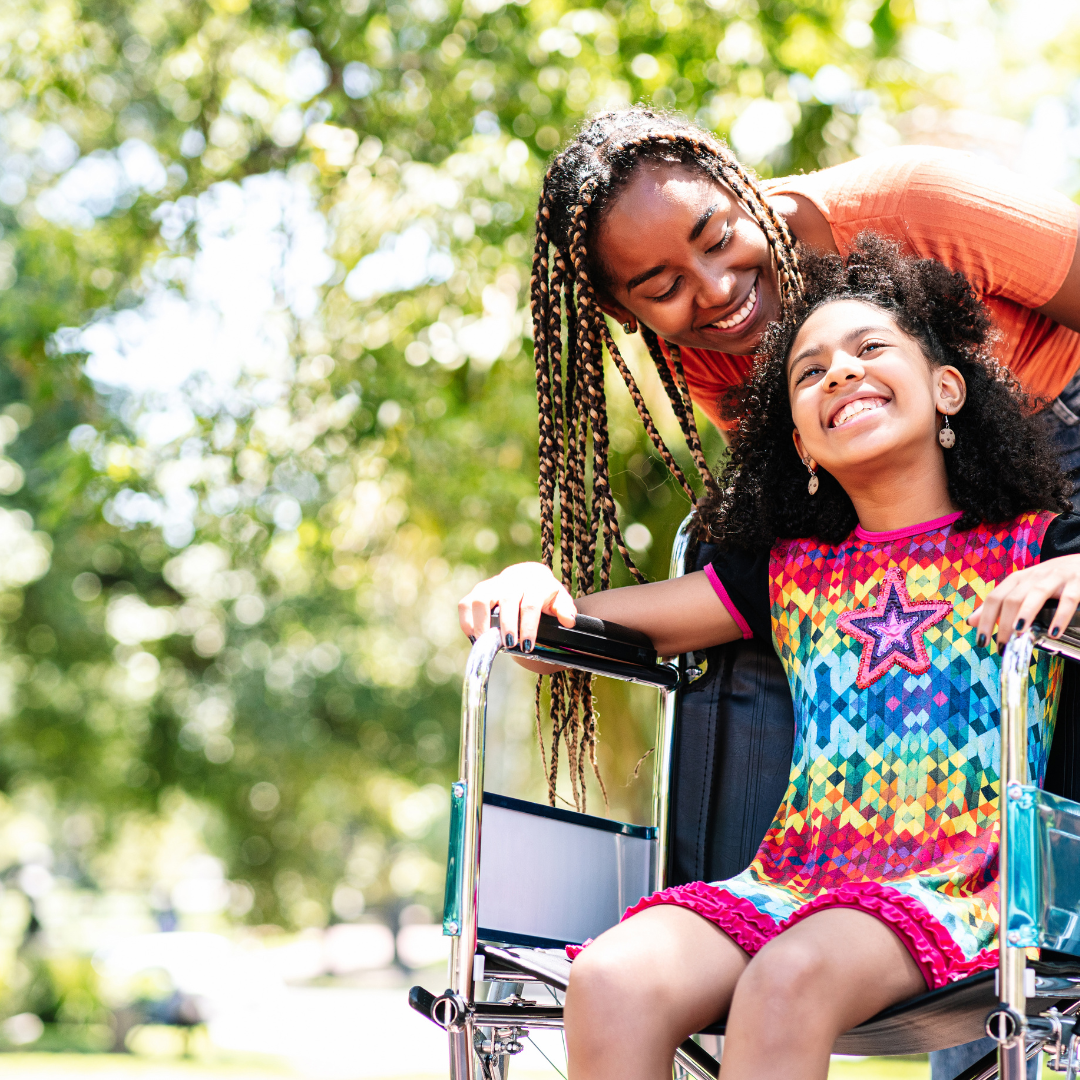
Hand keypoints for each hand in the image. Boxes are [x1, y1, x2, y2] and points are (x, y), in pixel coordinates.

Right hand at [458, 562, 577, 650]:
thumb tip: (568, 621)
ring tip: (486, 643)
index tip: (526, 647)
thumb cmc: (545, 595)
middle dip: (507, 625)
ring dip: (482, 622)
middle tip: (509, 646)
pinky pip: (466, 603)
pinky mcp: (479, 590)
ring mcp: (493, 583)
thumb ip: (565, 610)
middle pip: (507, 600)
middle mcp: (513, 579)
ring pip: (481, 598)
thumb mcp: (560, 600)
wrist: (529, 577)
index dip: (528, 626)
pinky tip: (474, 638)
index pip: (531, 604)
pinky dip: (466, 621)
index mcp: (536, 582)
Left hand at [968, 554, 1079, 646]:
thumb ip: (998, 605)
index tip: (981, 641)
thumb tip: (971, 622)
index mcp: (1017, 579)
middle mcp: (1033, 576)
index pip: (994, 598)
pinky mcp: (1076, 582)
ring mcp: (1055, 578)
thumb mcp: (1022, 588)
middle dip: (1004, 624)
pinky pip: (1068, 599)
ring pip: (1036, 594)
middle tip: (1003, 646)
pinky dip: (1061, 616)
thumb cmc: (1051, 580)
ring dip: (1025, 615)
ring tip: (1019, 635)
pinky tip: (1054, 632)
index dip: (985, 619)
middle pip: (1012, 598)